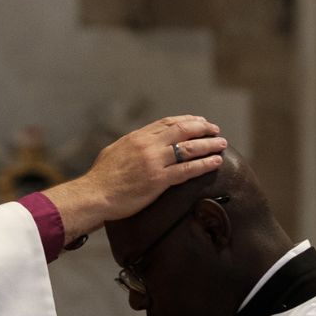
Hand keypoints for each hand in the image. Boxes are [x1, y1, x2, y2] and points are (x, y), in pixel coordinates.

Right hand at [42, 116, 225, 242]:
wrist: (94, 195)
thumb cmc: (100, 178)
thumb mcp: (114, 152)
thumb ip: (130, 146)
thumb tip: (137, 145)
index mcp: (137, 137)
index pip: (168, 123)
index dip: (187, 120)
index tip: (199, 121)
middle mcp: (148, 145)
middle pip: (182, 130)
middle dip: (202, 128)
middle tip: (215, 130)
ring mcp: (154, 161)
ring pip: (189, 148)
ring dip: (208, 144)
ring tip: (221, 144)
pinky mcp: (158, 180)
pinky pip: (187, 169)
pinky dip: (204, 164)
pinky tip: (215, 162)